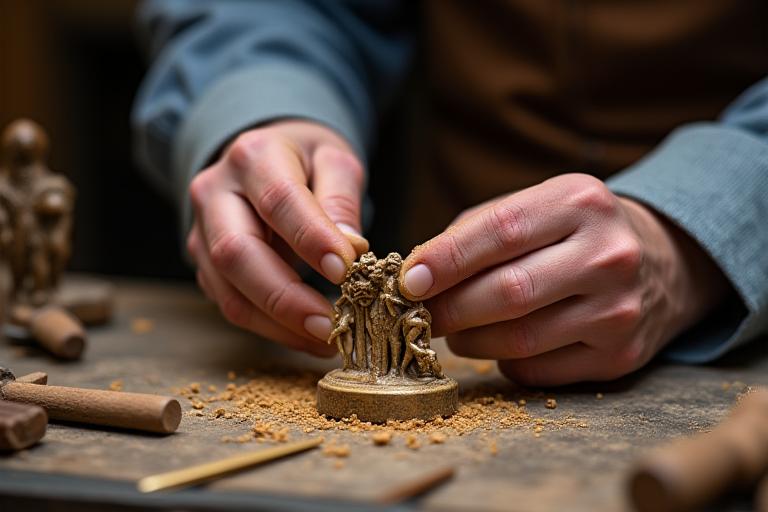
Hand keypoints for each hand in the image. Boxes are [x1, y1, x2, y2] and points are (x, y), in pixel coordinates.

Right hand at [186, 120, 366, 355]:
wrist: (262, 159)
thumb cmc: (305, 160)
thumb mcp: (334, 160)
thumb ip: (341, 199)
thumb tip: (350, 246)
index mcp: (253, 157)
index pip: (279, 201)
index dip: (311, 239)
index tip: (346, 271)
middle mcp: (215, 193)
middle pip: (237, 253)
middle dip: (285, 297)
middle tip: (330, 325)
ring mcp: (202, 232)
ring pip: (229, 290)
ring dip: (278, 324)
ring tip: (326, 340)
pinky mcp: (205, 264)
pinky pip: (232, 304)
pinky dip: (271, 328)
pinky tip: (307, 336)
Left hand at [399, 174, 728, 385]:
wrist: (661, 262)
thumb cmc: (575, 231)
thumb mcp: (537, 206)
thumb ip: (475, 231)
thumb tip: (418, 273)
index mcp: (580, 202)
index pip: (502, 231)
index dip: (448, 259)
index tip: (409, 280)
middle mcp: (608, 255)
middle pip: (508, 292)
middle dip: (450, 308)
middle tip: (419, 315)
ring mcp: (619, 310)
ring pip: (518, 339)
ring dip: (469, 340)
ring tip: (453, 330)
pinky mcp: (619, 356)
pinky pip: (536, 369)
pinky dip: (504, 360)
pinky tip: (499, 344)